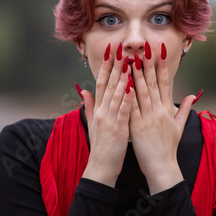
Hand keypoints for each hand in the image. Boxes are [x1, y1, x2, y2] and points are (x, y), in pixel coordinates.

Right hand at [81, 44, 133, 187]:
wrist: (100, 168)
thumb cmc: (100, 146)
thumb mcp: (92, 123)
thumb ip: (89, 105)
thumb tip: (84, 89)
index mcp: (99, 109)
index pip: (101, 82)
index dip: (105, 66)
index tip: (111, 51)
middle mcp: (102, 111)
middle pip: (108, 84)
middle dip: (114, 65)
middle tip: (120, 48)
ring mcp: (109, 120)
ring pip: (115, 94)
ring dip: (121, 77)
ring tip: (128, 61)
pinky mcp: (117, 130)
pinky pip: (122, 112)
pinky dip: (126, 99)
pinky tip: (131, 87)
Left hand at [129, 42, 196, 194]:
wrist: (163, 168)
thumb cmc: (169, 148)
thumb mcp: (179, 127)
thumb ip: (184, 109)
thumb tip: (192, 96)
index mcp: (167, 109)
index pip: (165, 82)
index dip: (162, 66)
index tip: (160, 50)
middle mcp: (159, 111)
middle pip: (154, 83)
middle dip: (150, 63)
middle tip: (146, 47)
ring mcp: (148, 118)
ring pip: (142, 92)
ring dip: (138, 74)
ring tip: (134, 58)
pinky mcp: (138, 127)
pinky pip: (132, 107)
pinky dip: (128, 94)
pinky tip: (124, 83)